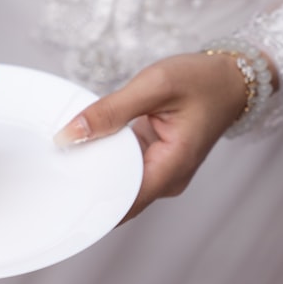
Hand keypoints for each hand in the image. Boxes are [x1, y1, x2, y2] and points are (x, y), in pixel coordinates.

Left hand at [54, 52, 259, 221]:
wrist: (233, 78)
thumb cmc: (202, 80)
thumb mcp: (155, 85)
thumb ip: (110, 110)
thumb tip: (69, 134)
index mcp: (172, 167)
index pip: (123, 203)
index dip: (90, 205)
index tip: (59, 198)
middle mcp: (167, 179)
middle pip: (118, 200)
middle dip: (85, 192)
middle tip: (49, 178)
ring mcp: (161, 174)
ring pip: (118, 187)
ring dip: (93, 176)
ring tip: (60, 164)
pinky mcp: (154, 164)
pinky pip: (123, 172)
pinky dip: (104, 162)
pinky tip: (82, 152)